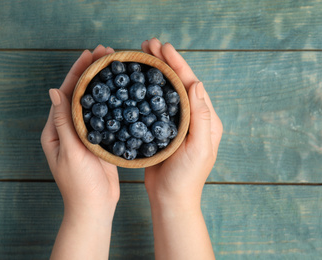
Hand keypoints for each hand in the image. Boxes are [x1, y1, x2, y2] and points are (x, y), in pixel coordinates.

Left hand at [41, 45, 118, 258]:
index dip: (76, 72)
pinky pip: (103, 117)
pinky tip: (121, 92)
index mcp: (55, 130)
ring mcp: (84, 134)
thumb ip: (63, 121)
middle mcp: (68, 129)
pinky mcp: (98, 141)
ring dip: (101, 84)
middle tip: (106, 53)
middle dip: (90, 72)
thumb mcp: (69, 151)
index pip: (65, 94)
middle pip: (79, 94)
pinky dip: (110, 102)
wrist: (94, 207)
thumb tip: (53, 90)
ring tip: (114, 66)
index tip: (89, 54)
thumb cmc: (79, 184)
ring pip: (92, 103)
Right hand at [142, 38, 222, 205]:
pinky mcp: (162, 130)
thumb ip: (200, 116)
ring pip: (165, 91)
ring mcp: (176, 123)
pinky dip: (146, 90)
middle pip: (178, 82)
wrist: (171, 199)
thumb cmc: (187, 178)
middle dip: (165, 62)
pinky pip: (155, 105)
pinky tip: (136, 82)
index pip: (191, 83)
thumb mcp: (198, 147)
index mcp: (206, 119)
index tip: (163, 47)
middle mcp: (193, 117)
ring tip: (142, 56)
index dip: (177, 63)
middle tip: (148, 45)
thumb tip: (197, 84)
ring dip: (155, 72)